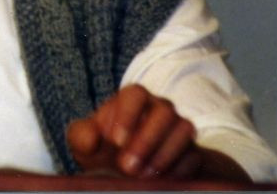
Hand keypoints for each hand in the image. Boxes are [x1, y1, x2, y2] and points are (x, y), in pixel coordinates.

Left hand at [66, 84, 249, 181]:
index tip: (115, 141)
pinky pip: (194, 156)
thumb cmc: (102, 149)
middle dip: (146, 140)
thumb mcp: (84, 144)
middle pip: (164, 111)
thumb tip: (92, 139)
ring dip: (164, 154)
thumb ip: (81, 136)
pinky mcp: (192, 152)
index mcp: (132, 100)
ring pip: (184, 129)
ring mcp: (178, 129)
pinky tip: (162, 182)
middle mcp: (159, 109)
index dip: (128, 115)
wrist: (125, 170)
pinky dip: (179, 169)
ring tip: (144, 176)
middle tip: (127, 166)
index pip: (135, 94)